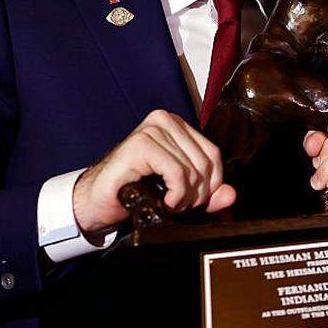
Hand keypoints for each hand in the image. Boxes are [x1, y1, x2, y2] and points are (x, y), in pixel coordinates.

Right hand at [72, 110, 234, 237]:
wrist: (97, 202)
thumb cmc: (134, 193)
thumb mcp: (179, 194)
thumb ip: (207, 194)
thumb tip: (231, 194)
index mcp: (177, 126)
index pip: (213, 154)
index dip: (210, 185)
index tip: (193, 201)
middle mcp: (165, 121)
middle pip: (206, 162)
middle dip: (197, 194)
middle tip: (178, 206)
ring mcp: (152, 130)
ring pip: (193, 169)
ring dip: (185, 198)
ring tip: (169, 205)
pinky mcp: (141, 144)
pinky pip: (177, 173)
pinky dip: (176, 194)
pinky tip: (164, 202)